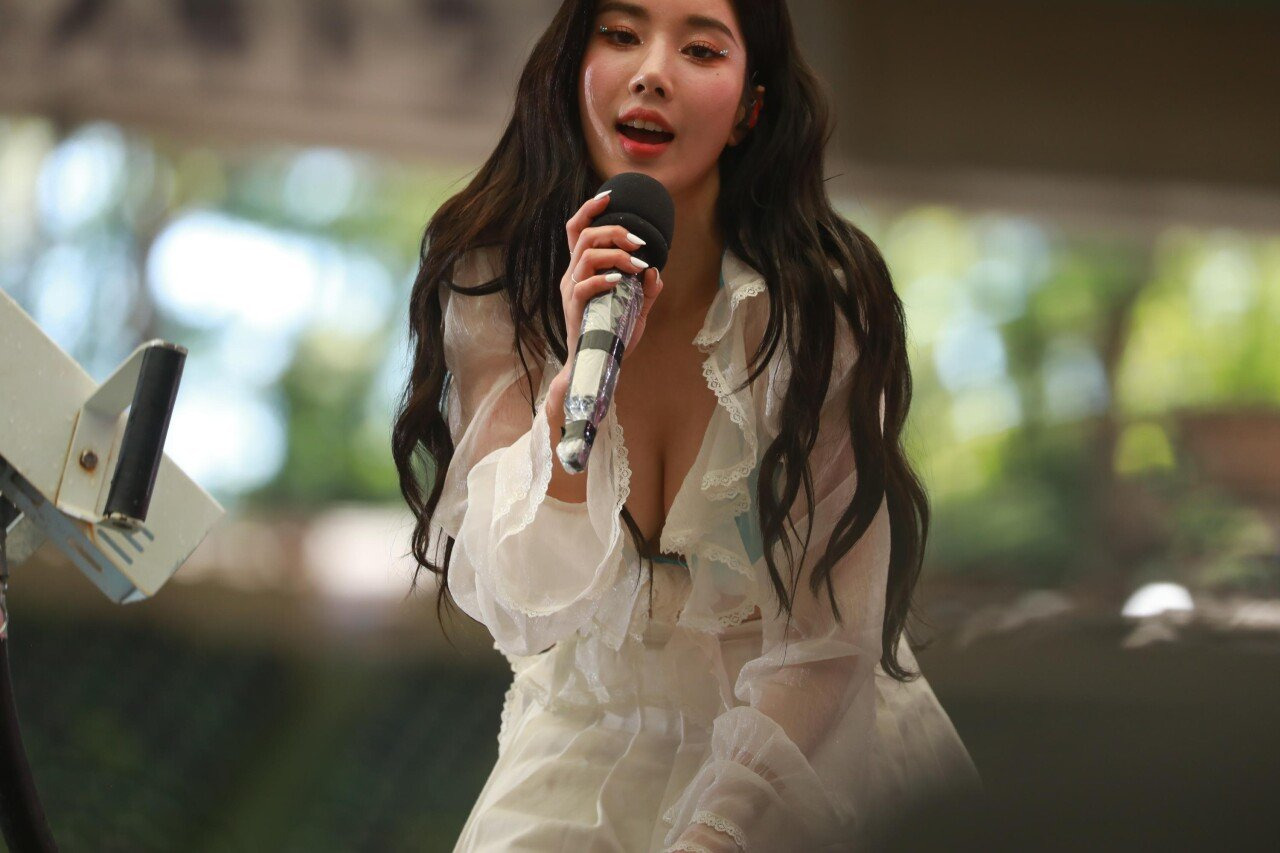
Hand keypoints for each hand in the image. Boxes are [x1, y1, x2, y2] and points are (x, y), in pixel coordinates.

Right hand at [560, 191, 662, 369]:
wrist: (595, 364)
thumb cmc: (612, 335)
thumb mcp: (635, 309)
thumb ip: (645, 290)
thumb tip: (655, 271)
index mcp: (582, 270)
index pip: (578, 230)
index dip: (590, 209)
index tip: (609, 196)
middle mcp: (572, 275)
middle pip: (585, 235)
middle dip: (615, 231)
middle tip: (640, 242)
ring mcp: (571, 290)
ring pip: (586, 255)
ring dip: (616, 255)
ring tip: (636, 265)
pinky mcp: (574, 308)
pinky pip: (583, 284)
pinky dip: (603, 278)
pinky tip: (621, 281)